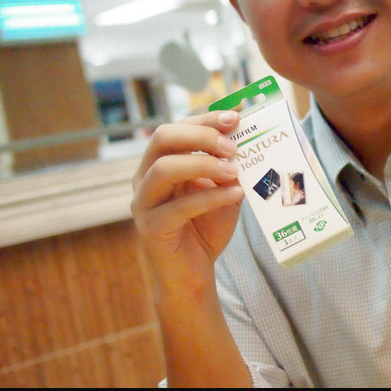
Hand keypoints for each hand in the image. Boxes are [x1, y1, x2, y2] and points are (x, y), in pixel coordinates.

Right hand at [131, 111, 244, 290]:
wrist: (194, 274)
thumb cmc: (206, 228)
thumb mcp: (221, 190)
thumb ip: (228, 167)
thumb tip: (246, 138)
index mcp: (159, 163)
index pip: (177, 128)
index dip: (205, 118)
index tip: (235, 117)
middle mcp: (144, 178)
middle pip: (162, 138)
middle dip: (201, 135)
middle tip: (232, 146)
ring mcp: (143, 202)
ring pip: (164, 168)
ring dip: (203, 164)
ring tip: (234, 170)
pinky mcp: (152, 228)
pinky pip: (179, 206)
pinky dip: (211, 196)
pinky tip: (235, 194)